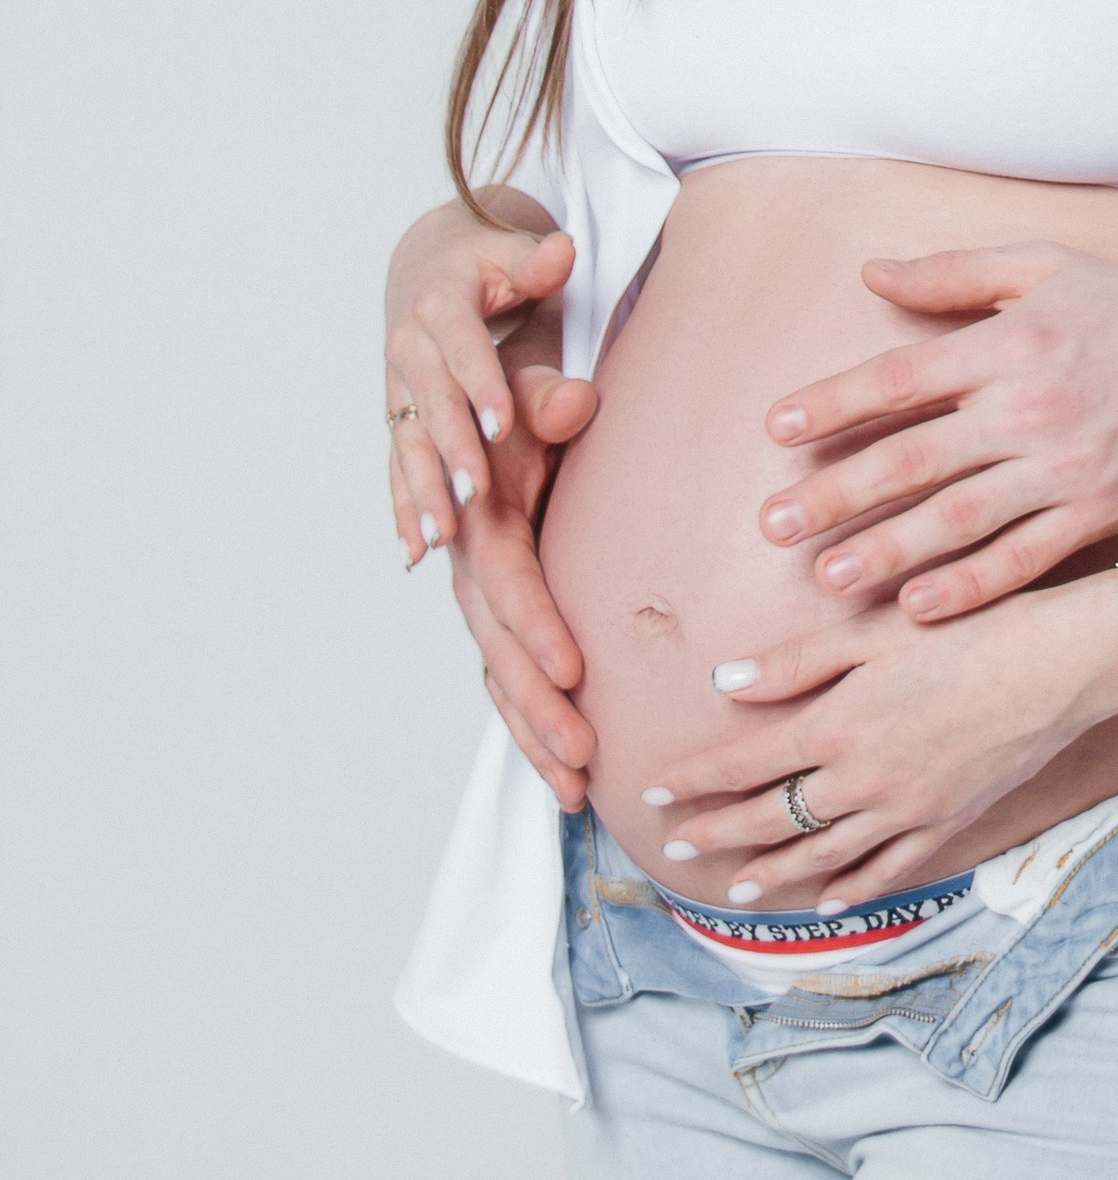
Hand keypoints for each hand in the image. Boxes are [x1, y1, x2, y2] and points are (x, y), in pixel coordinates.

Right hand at [384, 193, 581, 554]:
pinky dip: (405, 508)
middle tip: (475, 497)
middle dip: (453, 453)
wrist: (426, 264)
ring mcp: (400, 388)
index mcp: (441, 305)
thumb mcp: (512, 253)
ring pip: (410, 445)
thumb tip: (561, 252)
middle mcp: (411, 349)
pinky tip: (413, 553)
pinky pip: (399, 467)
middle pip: (434, 407)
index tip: (503, 427)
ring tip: (440, 539)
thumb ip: (536, 262)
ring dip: (423, 493)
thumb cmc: (486, 263)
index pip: (464, 351)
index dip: (481, 387)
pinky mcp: (399, 417)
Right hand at [442, 340, 600, 807]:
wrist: (480, 409)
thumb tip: (571, 402)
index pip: (508, 582)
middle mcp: (474, 571)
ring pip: (503, 682)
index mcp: (481, 522)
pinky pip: (510, 686)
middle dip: (539, 708)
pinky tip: (567, 782)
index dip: (536, 626)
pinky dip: (532, 734)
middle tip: (581, 755)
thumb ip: (548, 401)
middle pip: (502, 652)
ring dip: (536, 736)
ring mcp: (484, 604)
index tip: (571, 671)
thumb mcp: (526, 391)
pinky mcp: (500, 621)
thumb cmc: (515, 402)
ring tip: (578, 789)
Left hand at [641, 576, 1117, 908]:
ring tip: (735, 889)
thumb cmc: (969, 630)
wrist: (1059, 665)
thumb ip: (796, 662)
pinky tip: (828, 901)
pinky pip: (887, 869)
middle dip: (717, 834)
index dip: (694, 780)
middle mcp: (861, 779)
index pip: (743, 763)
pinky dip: (852, 888)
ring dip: (771, 873)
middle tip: (675, 847)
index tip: (653, 790)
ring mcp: (905, 810)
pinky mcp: (947, 824)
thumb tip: (722, 682)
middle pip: (771, 819)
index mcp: (836, 724)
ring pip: (821, 855)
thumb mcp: (875, 630)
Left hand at [757, 246, 1117, 620]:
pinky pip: (1024, 557)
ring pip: (960, 518)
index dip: (835, 402)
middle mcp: (1029, 407)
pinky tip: (919, 607)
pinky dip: (972, 585)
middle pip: (916, 459)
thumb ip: (953, 273)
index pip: (902, 378)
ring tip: (828, 577)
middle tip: (774, 525)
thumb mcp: (1040, 266)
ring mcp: (1064, 466)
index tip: (778, 427)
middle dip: (837, 493)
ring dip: (888, 550)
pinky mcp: (1098, 511)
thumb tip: (871, 273)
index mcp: (1008, 343)